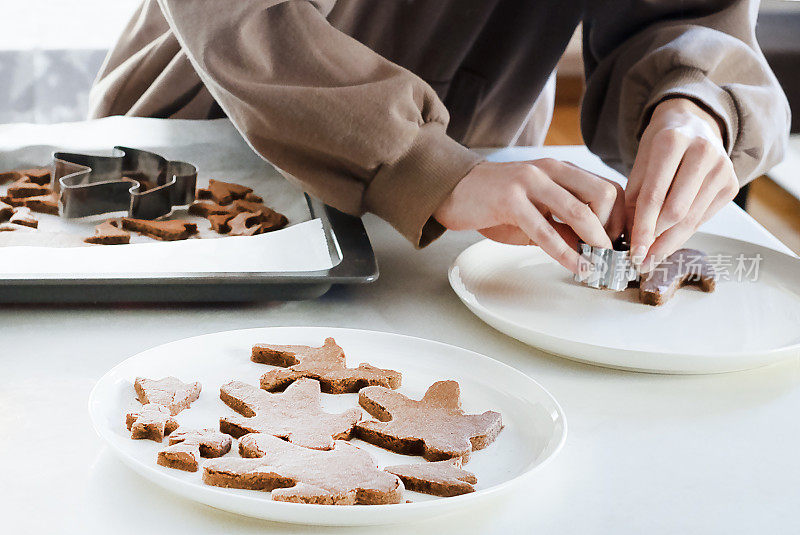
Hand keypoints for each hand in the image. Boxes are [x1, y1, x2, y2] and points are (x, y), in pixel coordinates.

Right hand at [434, 159, 624, 272]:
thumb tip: (591, 252)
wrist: (454, 190)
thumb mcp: (536, 211)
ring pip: (579, 211)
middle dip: (612, 230)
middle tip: (610, 256)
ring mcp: (530, 182)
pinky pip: (546, 230)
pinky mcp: (510, 200)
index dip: (620, 219)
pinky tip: (575, 268)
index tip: (619, 244)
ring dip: (595, 243)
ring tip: (599, 266)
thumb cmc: (495, 203)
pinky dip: (565, 253)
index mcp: (561, 170)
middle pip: (603, 195)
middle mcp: (550, 170)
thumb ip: (563, 226)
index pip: (608, 188)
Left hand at [627, 98, 738, 271]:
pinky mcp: (732, 183)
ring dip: (670, 242)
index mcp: (671, 142)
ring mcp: (721, 168)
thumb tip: (630, 238)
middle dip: (656, 240)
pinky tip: (669, 240)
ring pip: (692, 219)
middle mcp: (701, 152)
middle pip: (676, 211)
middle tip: (641, 258)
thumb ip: (633, 198)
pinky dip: (684, 232)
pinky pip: (704, 218)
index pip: (653, 196)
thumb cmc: (662, 146)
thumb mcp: (640, 162)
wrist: (693, 124)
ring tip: (652, 256)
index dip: (642, 228)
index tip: (633, 251)